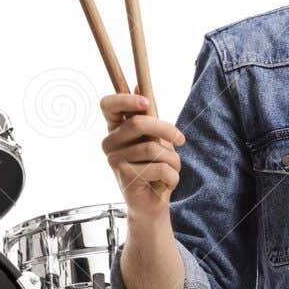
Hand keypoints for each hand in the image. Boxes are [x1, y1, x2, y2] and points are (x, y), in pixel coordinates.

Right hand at [100, 93, 184, 219]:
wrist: (152, 204)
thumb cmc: (153, 168)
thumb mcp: (154, 137)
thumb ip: (147, 114)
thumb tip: (139, 84)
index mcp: (115, 128)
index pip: (107, 104)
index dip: (125, 99)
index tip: (146, 103)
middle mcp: (109, 142)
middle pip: (138, 123)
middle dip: (167, 130)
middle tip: (181, 140)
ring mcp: (114, 160)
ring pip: (154, 149)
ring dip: (173, 160)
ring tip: (171, 170)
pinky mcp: (124, 177)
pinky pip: (159, 168)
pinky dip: (173, 176)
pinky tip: (166, 184)